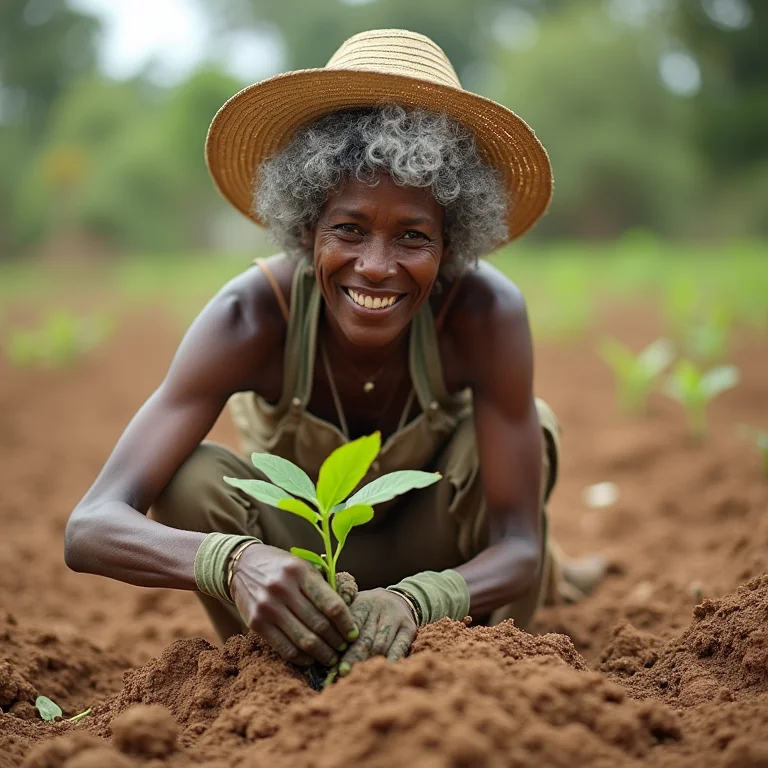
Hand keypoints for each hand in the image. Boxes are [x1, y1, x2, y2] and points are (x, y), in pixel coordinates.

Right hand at [230, 544, 357, 666]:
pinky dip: (301, 658)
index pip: (331, 604)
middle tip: (345, 648)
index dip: (346, 623)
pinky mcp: (256, 623)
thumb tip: (347, 613)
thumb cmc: (281, 567)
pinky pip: (284, 648)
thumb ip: (323, 585)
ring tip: (332, 658)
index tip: (353, 633)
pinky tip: (310, 659)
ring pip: (303, 640)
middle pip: (319, 625)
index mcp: (300, 572)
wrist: (242, 565)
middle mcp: (283, 589)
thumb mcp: (303, 565)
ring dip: (322, 654)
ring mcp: (268, 607)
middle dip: (337, 641)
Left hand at [337, 588, 416, 676]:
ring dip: (368, 662)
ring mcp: (397, 618)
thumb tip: (320, 644)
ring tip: (357, 676)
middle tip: (342, 672)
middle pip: (366, 637)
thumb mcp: (353, 605)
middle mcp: (381, 607)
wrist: (397, 600)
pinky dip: (389, 662)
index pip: (352, 622)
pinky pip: (400, 648)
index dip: (342, 642)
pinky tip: (378, 671)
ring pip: (381, 645)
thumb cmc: (367, 610)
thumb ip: (339, 620)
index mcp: (364, 601)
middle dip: (353, 656)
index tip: (333, 660)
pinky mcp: (410, 629)